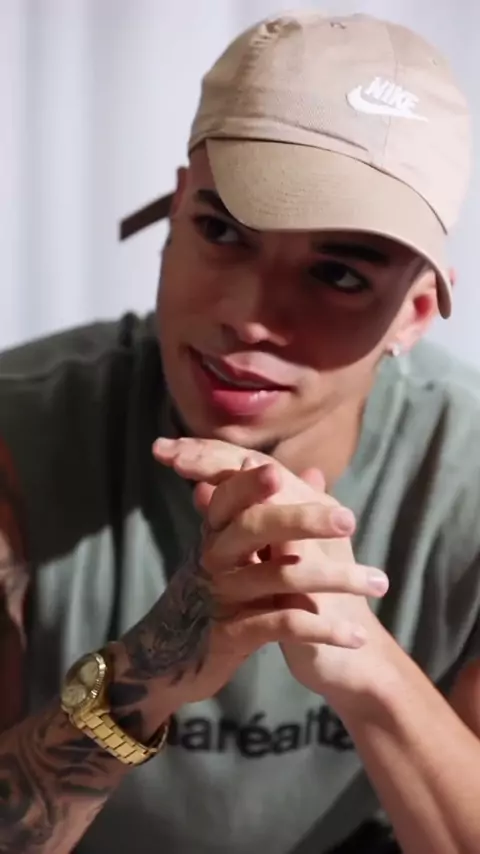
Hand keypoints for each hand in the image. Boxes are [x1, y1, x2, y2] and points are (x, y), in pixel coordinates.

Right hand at [151, 437, 389, 702]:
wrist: (178, 658)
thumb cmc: (223, 593)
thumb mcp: (243, 552)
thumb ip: (277, 511)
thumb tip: (314, 473)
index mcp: (218, 530)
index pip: (231, 495)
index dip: (251, 482)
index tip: (277, 472)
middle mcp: (214, 557)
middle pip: (253, 527)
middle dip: (301, 519)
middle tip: (349, 521)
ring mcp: (221, 597)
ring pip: (280, 578)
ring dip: (336, 579)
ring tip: (380, 582)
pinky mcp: (229, 636)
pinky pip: (281, 626)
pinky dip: (324, 629)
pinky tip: (357, 635)